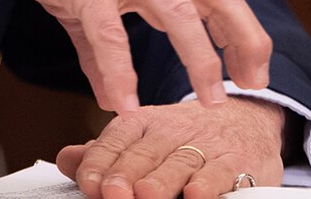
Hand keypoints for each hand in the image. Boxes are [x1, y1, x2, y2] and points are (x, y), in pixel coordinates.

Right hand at [0, 0, 272, 110]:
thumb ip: (101, 48)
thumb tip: (113, 95)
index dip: (241, 28)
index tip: (253, 68)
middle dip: (243, 38)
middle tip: (255, 82)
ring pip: (178, 12)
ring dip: (200, 59)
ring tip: (211, 100)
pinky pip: (109, 33)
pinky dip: (121, 72)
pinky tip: (124, 105)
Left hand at [55, 99, 285, 198]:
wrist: (244, 120)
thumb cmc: (183, 137)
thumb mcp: (143, 138)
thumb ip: (106, 152)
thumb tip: (66, 159)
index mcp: (144, 123)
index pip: (117, 139)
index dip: (101, 161)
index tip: (89, 182)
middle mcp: (172, 131)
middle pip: (145, 153)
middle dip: (126, 174)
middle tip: (110, 192)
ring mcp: (205, 147)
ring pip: (180, 163)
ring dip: (162, 180)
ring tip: (145, 195)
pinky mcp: (237, 162)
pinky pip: (222, 172)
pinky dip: (209, 184)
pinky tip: (195, 195)